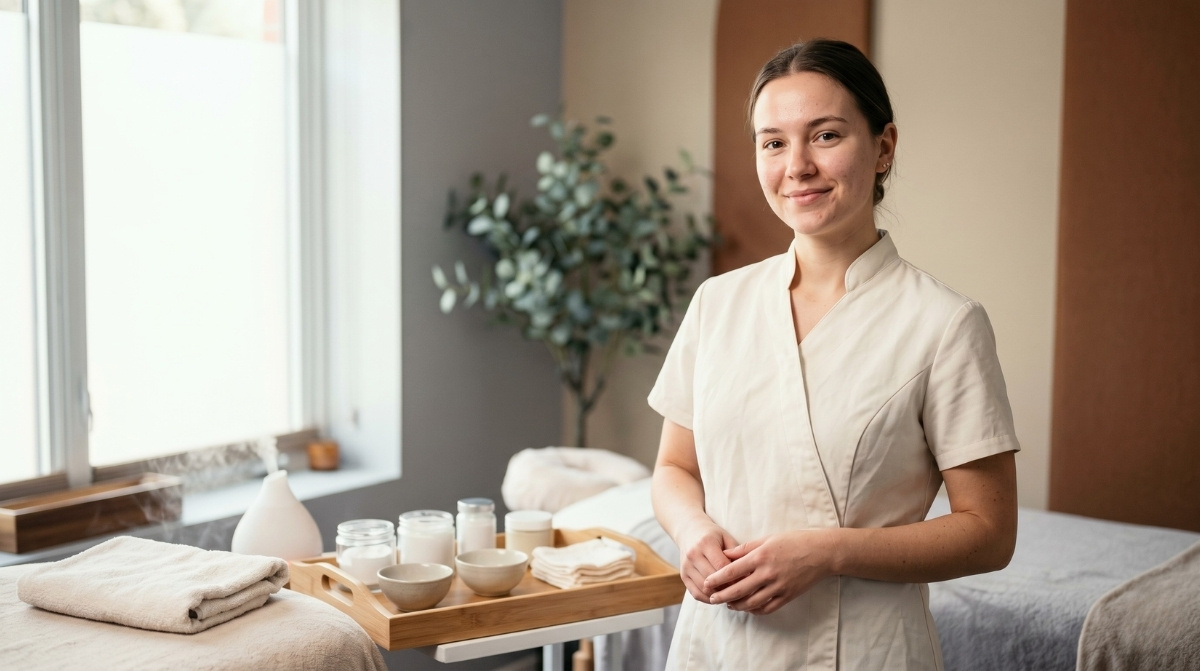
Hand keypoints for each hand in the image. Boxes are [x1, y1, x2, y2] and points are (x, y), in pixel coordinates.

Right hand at [673, 516, 739, 602]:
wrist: (689, 531)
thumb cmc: (713, 535)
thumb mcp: (726, 537)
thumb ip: (736, 553)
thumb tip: (748, 574)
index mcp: (706, 543)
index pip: (721, 566)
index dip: (735, 576)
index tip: (747, 582)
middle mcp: (693, 554)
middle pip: (712, 579)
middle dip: (728, 588)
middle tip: (741, 592)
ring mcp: (686, 566)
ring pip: (704, 589)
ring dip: (719, 595)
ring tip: (731, 596)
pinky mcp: (683, 575)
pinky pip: (696, 593)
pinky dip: (708, 599)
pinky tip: (718, 597)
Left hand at [704, 529, 834, 614]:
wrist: (822, 553)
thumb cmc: (794, 541)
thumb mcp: (768, 539)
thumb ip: (745, 549)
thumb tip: (726, 555)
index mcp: (760, 557)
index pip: (732, 571)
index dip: (717, 579)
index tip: (706, 583)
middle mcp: (767, 574)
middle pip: (738, 590)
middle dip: (722, 596)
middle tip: (711, 599)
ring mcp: (778, 587)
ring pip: (751, 602)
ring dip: (737, 605)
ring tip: (728, 604)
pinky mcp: (788, 596)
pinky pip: (767, 608)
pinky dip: (755, 610)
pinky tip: (748, 608)